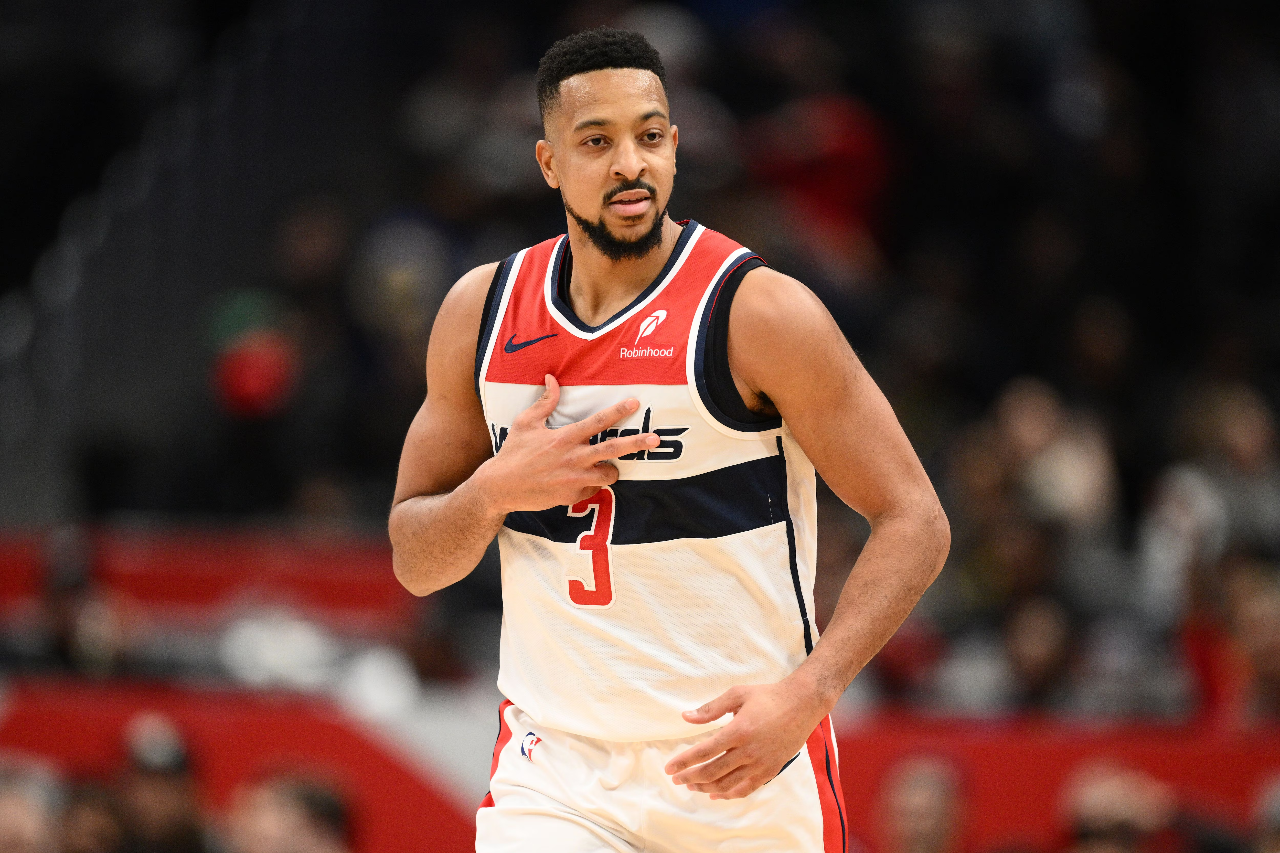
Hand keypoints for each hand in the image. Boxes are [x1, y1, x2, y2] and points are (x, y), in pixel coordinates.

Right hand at [477, 374, 658, 512]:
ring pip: (609, 474)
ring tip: (607, 466)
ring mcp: (575, 479)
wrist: (501, 487)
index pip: (598, 421)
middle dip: (637, 443)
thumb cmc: (513, 452)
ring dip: (612, 469)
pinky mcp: (572, 496)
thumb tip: (552, 378)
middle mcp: (573, 458)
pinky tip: (580, 481)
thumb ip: (545, 402)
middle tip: (656, 439)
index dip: (618, 411)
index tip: (635, 402)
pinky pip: (593, 490)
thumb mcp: (526, 423)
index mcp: (564, 438)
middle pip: (613, 449)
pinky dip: (591, 484)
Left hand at [664, 680, 829, 799]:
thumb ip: (710, 709)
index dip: (684, 762)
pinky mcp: (770, 770)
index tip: (669, 768)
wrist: (802, 705)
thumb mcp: (737, 694)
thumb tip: (686, 717)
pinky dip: (729, 794)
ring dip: (706, 788)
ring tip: (692, 786)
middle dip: (690, 778)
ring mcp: (761, 764)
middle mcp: (749, 751)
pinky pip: (746, 789)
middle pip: (713, 772)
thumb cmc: (768, 696)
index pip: (704, 751)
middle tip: (676, 779)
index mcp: (738, 731)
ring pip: (728, 784)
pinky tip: (716, 794)